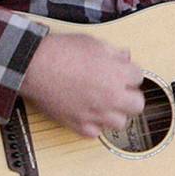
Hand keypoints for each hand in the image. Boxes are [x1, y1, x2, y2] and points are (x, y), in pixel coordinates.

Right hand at [20, 32, 144, 137]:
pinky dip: (94, 125)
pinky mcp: (79, 124)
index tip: (123, 72)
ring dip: (115, 113)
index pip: (139, 76)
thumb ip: (113, 52)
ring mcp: (96, 113)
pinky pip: (96, 133)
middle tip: (120, 89)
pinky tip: (88, 112)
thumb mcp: (93, 42)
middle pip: (137, 104)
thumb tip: (124, 57)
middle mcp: (111, 96)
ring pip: (120, 123)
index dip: (130, 72)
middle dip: (130, 95)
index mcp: (117, 74)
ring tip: (104, 102)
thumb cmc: (62, 51)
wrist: (35, 66)